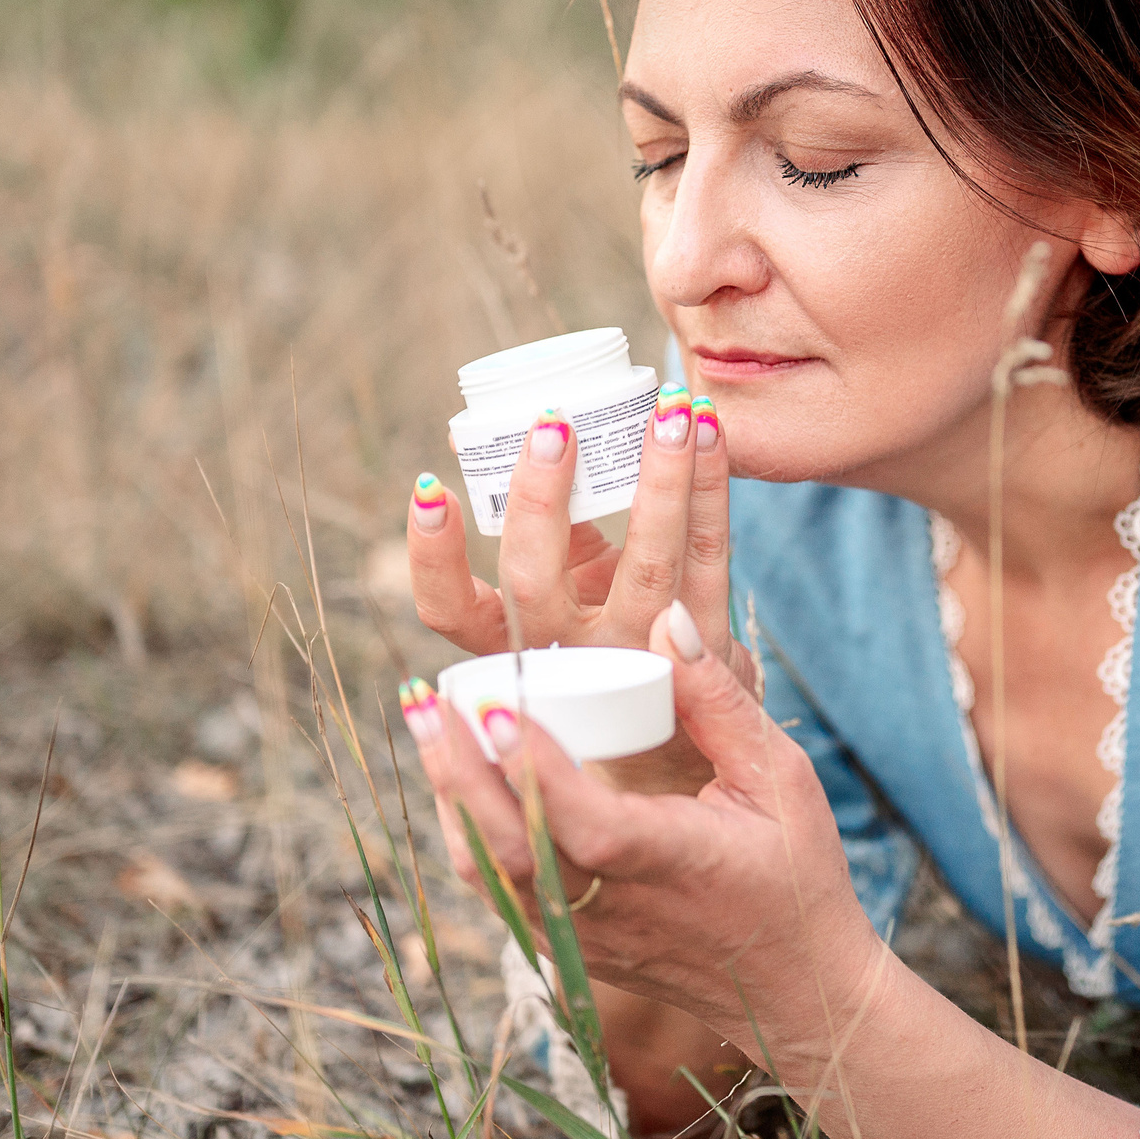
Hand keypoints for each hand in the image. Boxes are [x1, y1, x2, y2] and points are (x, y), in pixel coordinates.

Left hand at [401, 601, 882, 1058]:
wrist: (794, 992)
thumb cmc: (797, 878)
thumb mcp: (780, 779)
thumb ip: (719, 702)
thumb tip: (665, 622)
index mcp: (668, 863)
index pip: (579, 820)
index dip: (529, 767)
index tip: (492, 704)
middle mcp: (612, 910)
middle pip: (509, 848)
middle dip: (459, 769)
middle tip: (423, 699)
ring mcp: (583, 939)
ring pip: (490, 875)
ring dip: (452, 798)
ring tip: (428, 726)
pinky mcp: (570, 951)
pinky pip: (500, 893)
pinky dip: (469, 835)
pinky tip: (459, 781)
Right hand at [407, 388, 746, 670]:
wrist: (687, 729)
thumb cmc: (608, 638)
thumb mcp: (564, 596)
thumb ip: (547, 530)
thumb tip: (495, 436)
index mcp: (515, 642)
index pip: (449, 610)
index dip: (432, 555)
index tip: (429, 485)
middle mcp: (570, 656)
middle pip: (537, 583)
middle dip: (539, 498)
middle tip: (551, 423)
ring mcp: (641, 654)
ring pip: (647, 561)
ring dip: (658, 476)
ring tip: (664, 409)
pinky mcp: (708, 645)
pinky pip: (709, 552)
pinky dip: (710, 483)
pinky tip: (706, 426)